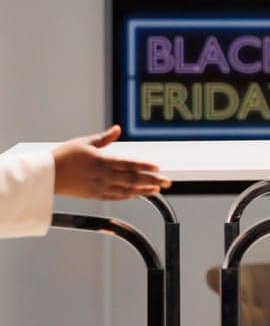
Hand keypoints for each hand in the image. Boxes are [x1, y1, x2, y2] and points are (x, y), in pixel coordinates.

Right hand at [51, 126, 168, 200]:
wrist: (46, 175)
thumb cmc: (63, 156)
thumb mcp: (84, 142)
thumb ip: (104, 138)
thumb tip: (118, 129)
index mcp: (102, 161)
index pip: (129, 164)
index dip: (145, 166)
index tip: (158, 167)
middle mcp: (103, 176)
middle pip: (133, 179)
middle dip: (153, 180)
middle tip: (168, 182)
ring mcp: (99, 187)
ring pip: (127, 190)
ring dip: (144, 190)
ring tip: (158, 189)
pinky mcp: (94, 195)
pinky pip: (116, 197)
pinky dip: (129, 196)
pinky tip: (138, 194)